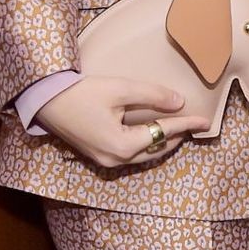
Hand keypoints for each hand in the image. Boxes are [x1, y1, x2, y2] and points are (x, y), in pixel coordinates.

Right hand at [36, 77, 208, 168]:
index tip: (205, 120)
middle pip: (155, 150)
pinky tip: (151, 134)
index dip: (186, 124)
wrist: (43, 99)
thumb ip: (152, 95)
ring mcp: (104, 160)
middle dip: (176, 138)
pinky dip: (145, 145)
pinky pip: (129, 155)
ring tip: (177, 130)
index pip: (163, 133)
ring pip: (143, 155)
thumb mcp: (120, 89)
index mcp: (123, 145)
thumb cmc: (80, 92)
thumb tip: (179, 102)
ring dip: (161, 143)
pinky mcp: (96, 155)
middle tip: (193, 126)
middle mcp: (115, 159)